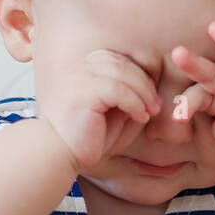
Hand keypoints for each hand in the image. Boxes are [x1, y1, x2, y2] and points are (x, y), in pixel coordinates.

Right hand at [41, 49, 160, 172]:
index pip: (116, 59)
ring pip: (122, 73)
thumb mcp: (113, 114)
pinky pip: (118, 89)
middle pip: (121, 63)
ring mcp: (79, 77)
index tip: (151, 96)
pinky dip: (135, 102)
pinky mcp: (83, 92)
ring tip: (150, 112)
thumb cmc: (86, 138)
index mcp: (83, 69)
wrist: (58, 155)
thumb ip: (127, 97)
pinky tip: (140, 117)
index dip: (138, 75)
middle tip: (156, 105)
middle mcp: (79, 68)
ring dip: (143, 92)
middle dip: (144, 83)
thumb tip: (149, 89)